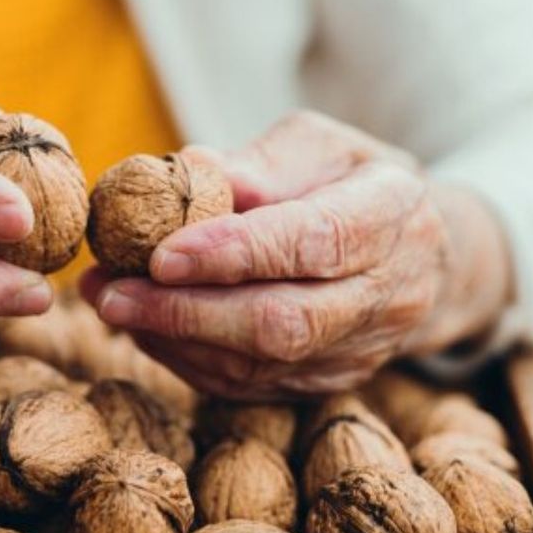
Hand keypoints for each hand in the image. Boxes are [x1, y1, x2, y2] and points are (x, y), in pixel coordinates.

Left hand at [80, 111, 511, 398]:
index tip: (161, 254)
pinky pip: (251, 386)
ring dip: (174, 338)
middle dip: (187, 311)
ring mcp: (362, 349)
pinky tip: (144, 328)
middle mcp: (388, 292)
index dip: (236, 253)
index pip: (314, 241)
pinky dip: (187, 360)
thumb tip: (188, 172)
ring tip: (110, 302)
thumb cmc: (350, 182)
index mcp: (391, 214)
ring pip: (261, 364)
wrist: (422, 253)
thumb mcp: (318, 146)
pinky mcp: (329, 382)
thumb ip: (259, 162)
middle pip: (285, 321)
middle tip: (112, 293)